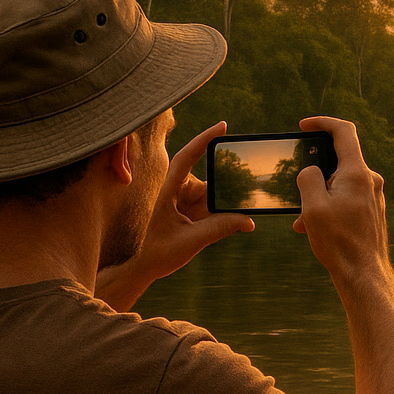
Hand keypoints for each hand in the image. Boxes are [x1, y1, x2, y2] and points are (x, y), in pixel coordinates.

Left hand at [137, 120, 254, 276]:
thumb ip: (219, 229)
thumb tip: (247, 220)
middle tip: (249, 189)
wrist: (144, 266)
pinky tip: (241, 223)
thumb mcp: (190, 241)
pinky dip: (226, 215)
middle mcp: (177, 190)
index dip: (204, 139)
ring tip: (247, 214)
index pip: (187, 157)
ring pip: (215, 195)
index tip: (223, 127)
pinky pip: (215, 208)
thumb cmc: (157, 252)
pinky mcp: (192, 212)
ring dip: (229, 204)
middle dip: (228, 186)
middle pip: (210, 180)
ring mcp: (185, 201)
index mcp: (168, 190)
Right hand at [291, 116, 390, 284]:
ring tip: (303, 219)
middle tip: (297, 189)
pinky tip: (314, 227)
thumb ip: (308, 178)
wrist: (364, 275)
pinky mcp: (371, 210)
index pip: (343, 131)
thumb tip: (310, 170)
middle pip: (338, 161)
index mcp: (357, 173)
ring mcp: (373, 196)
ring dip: (318, 196)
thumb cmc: (339, 242)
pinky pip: (346, 199)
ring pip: (339, 184)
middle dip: (314, 173)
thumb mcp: (312, 207)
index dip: (322, 122)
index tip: (304, 125)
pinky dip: (329, 207)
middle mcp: (370, 180)